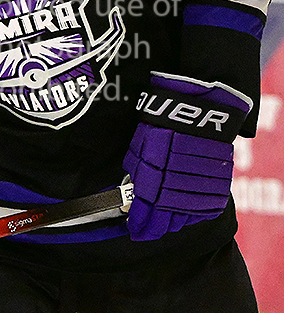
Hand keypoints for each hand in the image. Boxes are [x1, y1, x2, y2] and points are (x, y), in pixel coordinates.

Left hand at [123, 122, 233, 240]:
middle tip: (147, 229)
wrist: (194, 117)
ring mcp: (196, 193)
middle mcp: (175, 191)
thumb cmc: (163, 128)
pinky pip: (201, 213)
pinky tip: (182, 214)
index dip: (138, 224)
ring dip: (171, 223)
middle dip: (153, 227)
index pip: (144, 213)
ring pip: (182, 220)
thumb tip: (133, 190)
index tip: (134, 230)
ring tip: (163, 223)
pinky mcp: (215, 191)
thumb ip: (136, 172)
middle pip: (163, 221)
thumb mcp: (140, 148)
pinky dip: (190, 216)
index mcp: (152, 181)